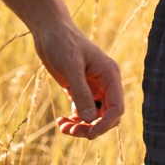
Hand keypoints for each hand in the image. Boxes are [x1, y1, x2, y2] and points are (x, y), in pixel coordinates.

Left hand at [30, 16, 126, 138]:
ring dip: (81, 126)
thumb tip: (91, 120)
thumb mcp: (71, 67)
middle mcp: (105, 83)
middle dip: (91, 127)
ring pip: (94, 116)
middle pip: (107, 116)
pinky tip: (61, 121)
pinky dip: (74, 119)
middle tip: (71, 131)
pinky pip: (82, 111)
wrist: (48, 29)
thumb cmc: (62, 42)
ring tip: (63, 128)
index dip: (105, 125)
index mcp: (110, 75)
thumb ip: (81, 93)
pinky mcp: (80, 89)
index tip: (89, 135)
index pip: (116, 108)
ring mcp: (93, 87)